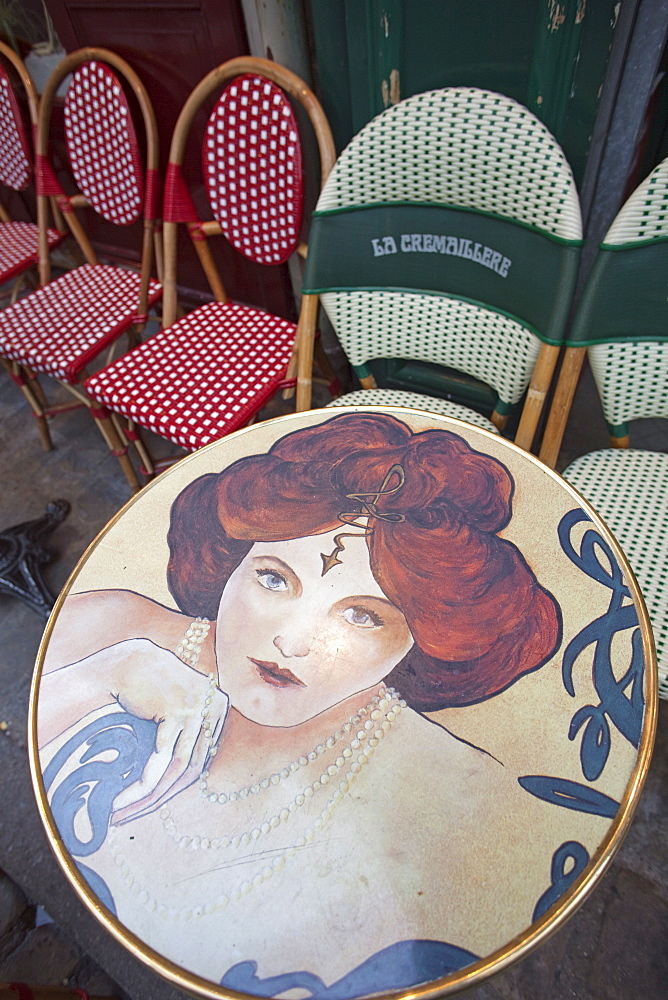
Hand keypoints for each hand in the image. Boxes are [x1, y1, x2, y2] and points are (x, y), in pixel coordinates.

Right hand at [95, 638, 227, 824]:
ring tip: (122, 813)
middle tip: (130, 817)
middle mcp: (217, 709)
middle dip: (160, 799)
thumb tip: (174, 787)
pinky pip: (162, 759)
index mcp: (220, 711)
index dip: (174, 788)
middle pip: (192, 770)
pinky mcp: (181, 711)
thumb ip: (182, 742)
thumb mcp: (174, 715)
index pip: (200, 762)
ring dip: (149, 797)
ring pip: (178, 769)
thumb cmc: (147, 688)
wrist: (128, 660)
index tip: (148, 806)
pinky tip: (122, 798)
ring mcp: (201, 710)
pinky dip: (142, 783)